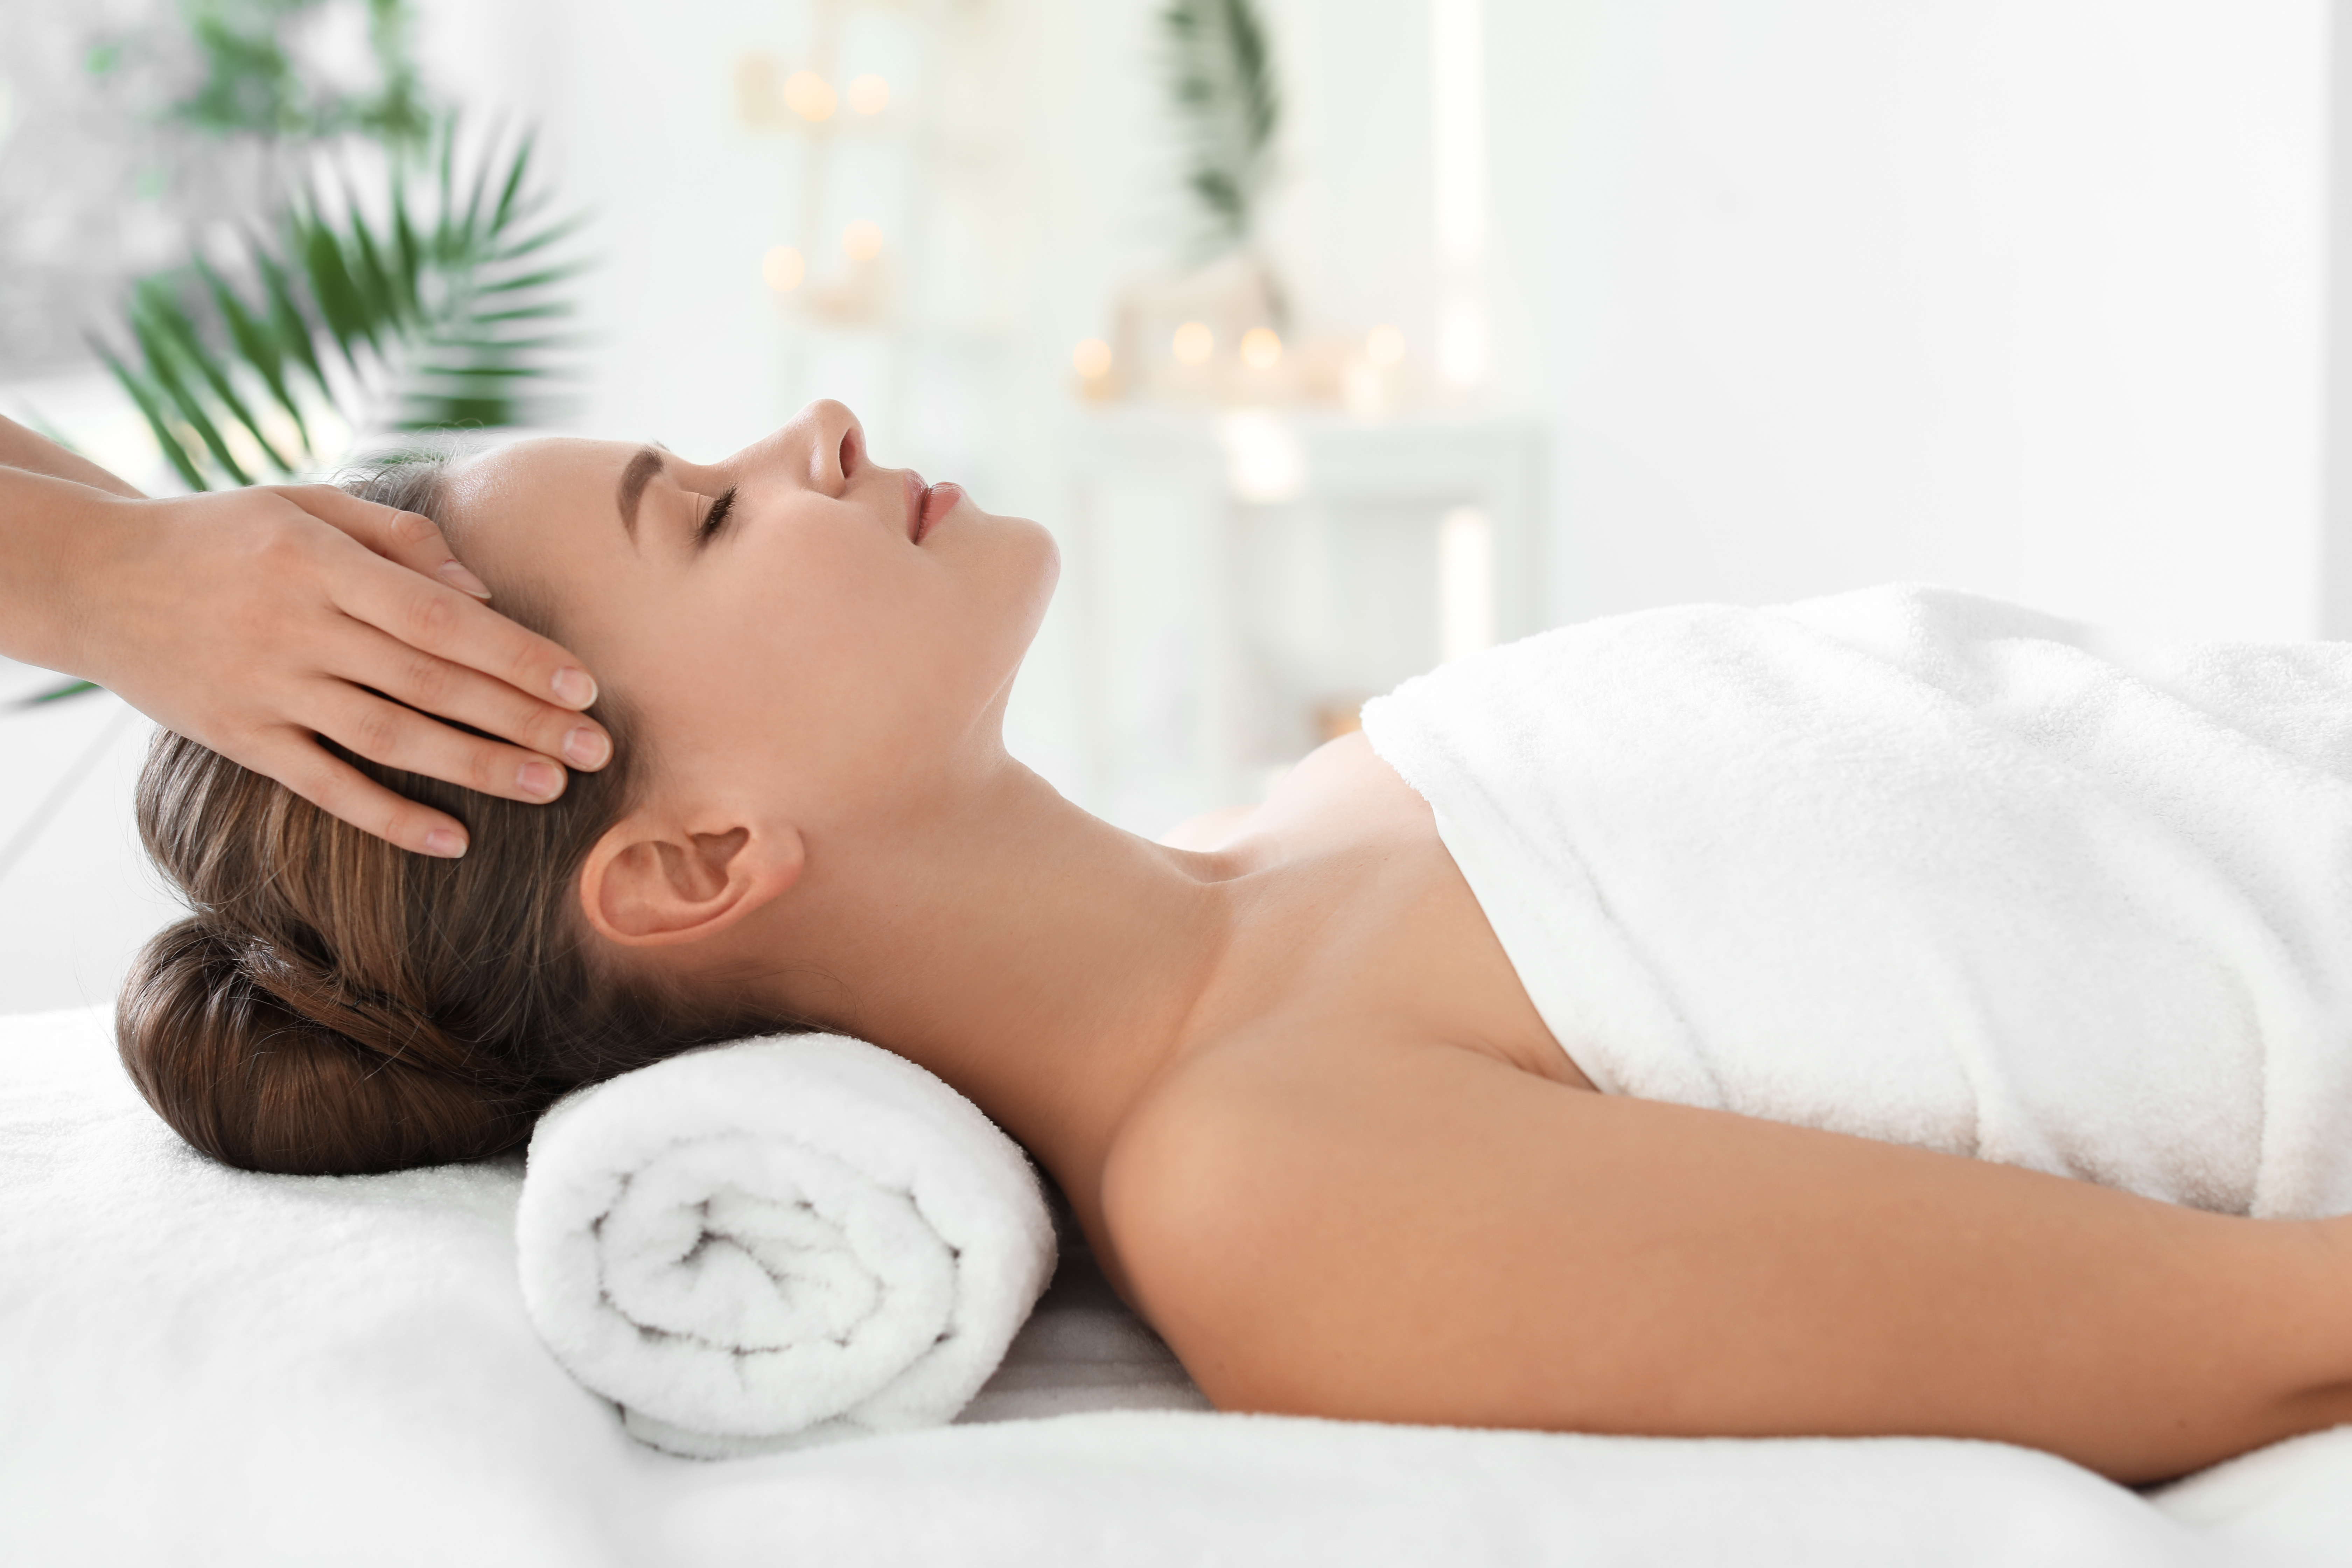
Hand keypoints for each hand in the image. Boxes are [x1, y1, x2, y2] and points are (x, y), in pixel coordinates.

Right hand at [59, 483, 610, 857]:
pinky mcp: (240, 738)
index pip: (441, 619)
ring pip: (391, 740)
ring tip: (550, 785)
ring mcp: (268, 690)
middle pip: (432, 683)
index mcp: (320, 564)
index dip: (516, 656)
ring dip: (476, 767)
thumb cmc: (220, 533)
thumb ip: (397, 538)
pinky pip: (325, 785)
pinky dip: (388, 817)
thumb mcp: (303, 502)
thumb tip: (481, 588)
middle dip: (523, 718)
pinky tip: (452, 840)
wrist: (94, 576)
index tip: (583, 685)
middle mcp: (298, 629)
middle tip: (598, 748)